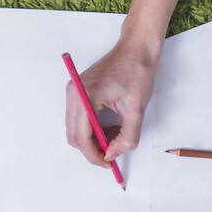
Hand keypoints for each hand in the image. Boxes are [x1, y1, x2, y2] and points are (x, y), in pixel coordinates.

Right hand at [64, 34, 160, 166]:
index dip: (94, 156)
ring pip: (75, 129)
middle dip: (93, 149)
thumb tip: (113, 154)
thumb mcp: (136, 109)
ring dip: (93, 139)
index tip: (109, 164)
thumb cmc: (137, 71)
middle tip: (113, 153)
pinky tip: (110, 126)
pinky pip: (79, 119)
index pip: (81, 138)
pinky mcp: (78, 90)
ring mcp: (74, 91)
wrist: (135, 48)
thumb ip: (127, 137)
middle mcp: (74, 93)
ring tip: (116, 135)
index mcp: (86, 95)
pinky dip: (92, 128)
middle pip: (74, 136)